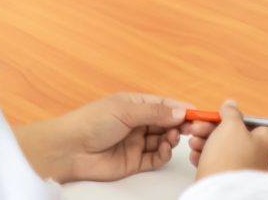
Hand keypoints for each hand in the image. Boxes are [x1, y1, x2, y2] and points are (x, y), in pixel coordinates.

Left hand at [18, 93, 186, 182]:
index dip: (181, 108)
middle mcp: (136, 123)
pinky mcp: (133, 162)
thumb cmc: (92, 121)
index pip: (164, 104)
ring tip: (173, 137)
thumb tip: (181, 111)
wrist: (70, 149)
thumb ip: (155, 112)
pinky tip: (165, 149)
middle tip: (191, 127)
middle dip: (180, 124)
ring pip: (163, 141)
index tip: (198, 113)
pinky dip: (163, 154)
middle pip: (166, 123)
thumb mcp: (126, 110)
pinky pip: (155, 158)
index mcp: (134, 104)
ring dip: (172, 139)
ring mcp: (135, 142)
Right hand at [189, 101, 267, 177]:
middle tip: (198, 128)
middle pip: (233, 134)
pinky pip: (215, 163)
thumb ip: (231, 112)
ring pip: (221, 148)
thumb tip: (231, 105)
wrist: (220, 193)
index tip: (222, 115)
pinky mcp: (227, 179)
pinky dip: (204, 157)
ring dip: (204, 141)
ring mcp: (241, 168)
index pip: (254, 122)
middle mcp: (255, 155)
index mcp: (263, 140)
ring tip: (193, 142)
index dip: (236, 117)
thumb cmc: (230, 159)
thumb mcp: (231, 126)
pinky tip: (195, 155)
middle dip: (212, 129)